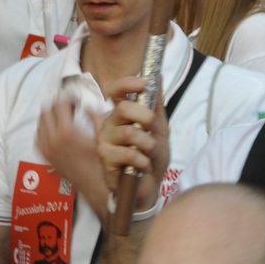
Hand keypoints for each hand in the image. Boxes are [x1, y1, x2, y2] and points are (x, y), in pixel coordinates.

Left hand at [35, 96, 103, 199]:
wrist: (94, 185)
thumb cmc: (101, 162)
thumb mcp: (101, 136)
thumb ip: (94, 117)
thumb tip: (88, 105)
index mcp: (66, 133)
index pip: (59, 104)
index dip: (68, 97)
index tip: (76, 98)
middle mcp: (51, 140)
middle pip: (46, 110)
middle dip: (58, 105)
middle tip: (71, 106)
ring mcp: (45, 148)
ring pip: (40, 122)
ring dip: (51, 115)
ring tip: (65, 117)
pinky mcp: (44, 156)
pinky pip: (38, 135)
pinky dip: (46, 128)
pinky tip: (58, 129)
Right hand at [96, 76, 169, 211]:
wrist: (148, 187)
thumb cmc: (151, 157)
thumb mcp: (160, 129)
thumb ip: (157, 105)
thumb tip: (157, 76)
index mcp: (121, 114)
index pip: (116, 91)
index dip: (127, 84)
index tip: (144, 84)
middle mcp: (110, 124)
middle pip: (124, 108)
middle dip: (145, 117)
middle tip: (154, 128)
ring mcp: (105, 141)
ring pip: (129, 132)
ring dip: (148, 144)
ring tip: (150, 153)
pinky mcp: (105, 158)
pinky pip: (128, 153)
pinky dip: (143, 160)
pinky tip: (144, 166)